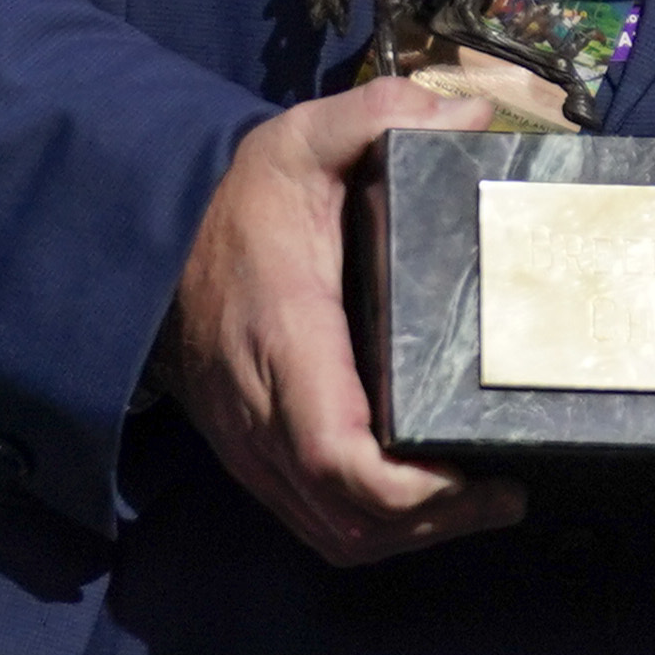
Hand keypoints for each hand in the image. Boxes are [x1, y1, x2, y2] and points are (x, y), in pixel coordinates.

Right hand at [162, 72, 527, 566]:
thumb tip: (469, 117)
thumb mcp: (299, 142)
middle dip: (433, 525)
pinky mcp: (253, 460)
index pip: (336, 452)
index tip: (480, 476)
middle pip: (347, 517)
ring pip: (332, 535)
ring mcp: (252, 447)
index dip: (411, 490)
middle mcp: (263, 413)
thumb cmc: (235, 204)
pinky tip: (425, 505)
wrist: (148, 248)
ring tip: (479, 504)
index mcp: (286, 341)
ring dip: (408, 537)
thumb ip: (378, 119)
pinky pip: (314, 524)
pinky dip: (373, 532)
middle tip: (506, 493)